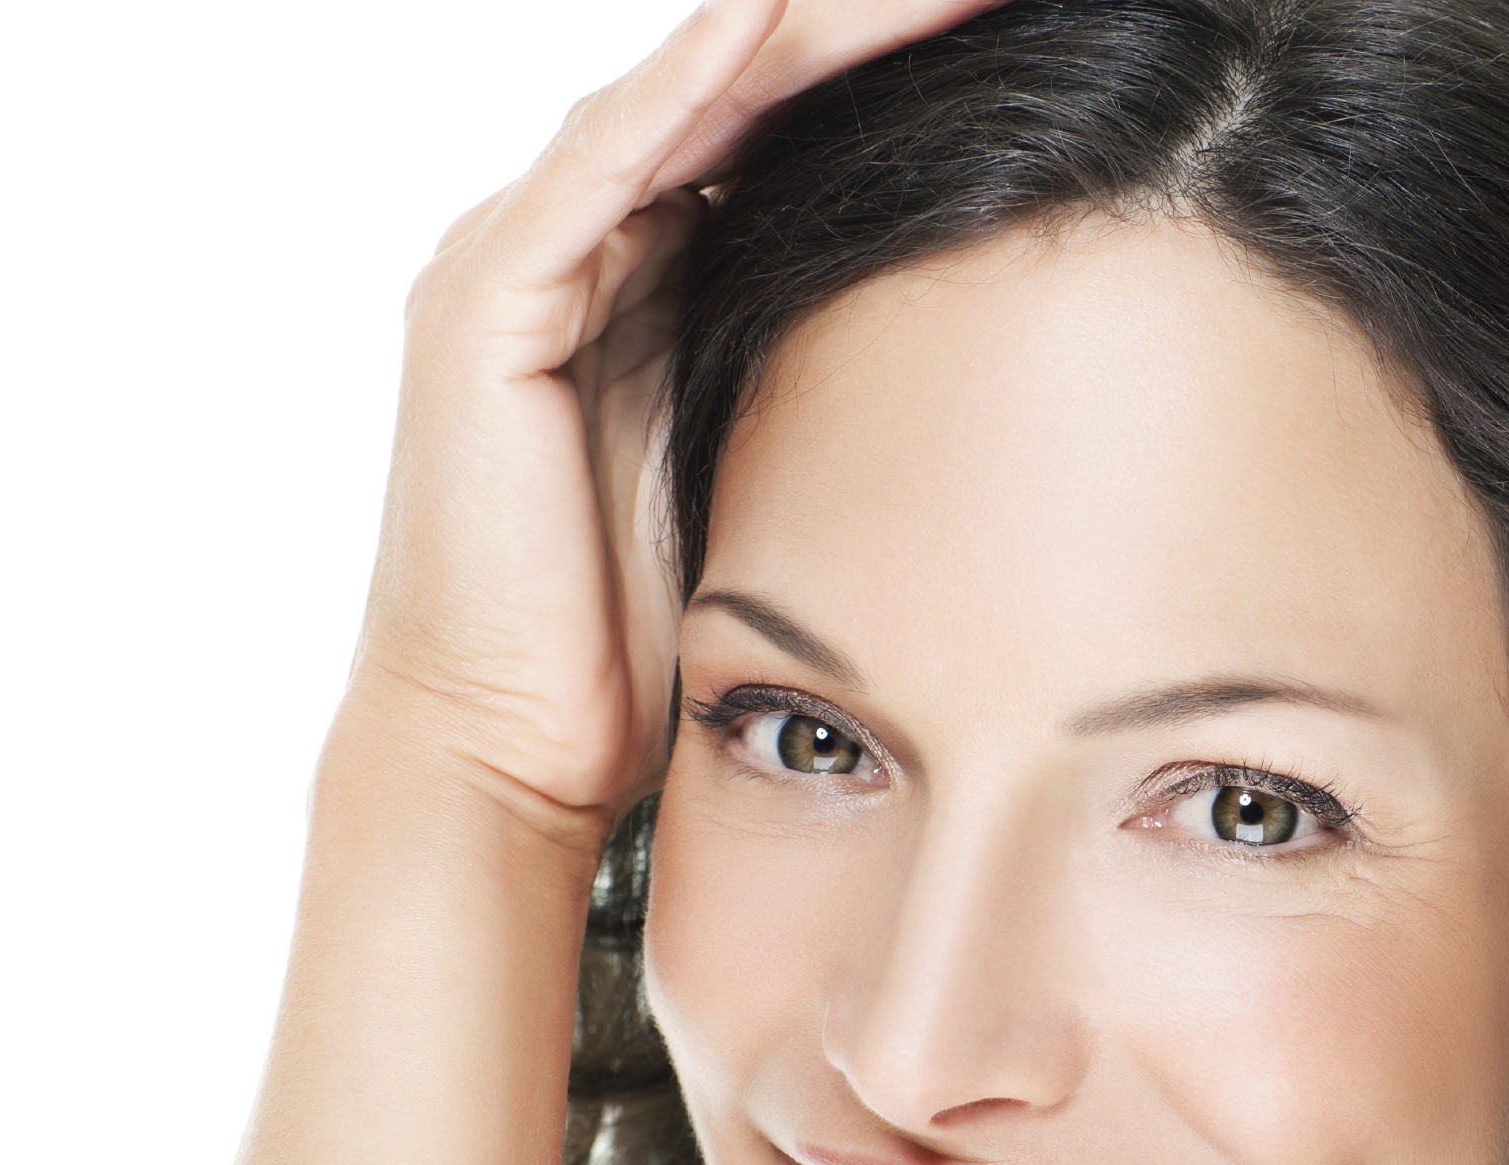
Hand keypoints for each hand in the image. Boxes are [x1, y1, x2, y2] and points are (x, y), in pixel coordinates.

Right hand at [348, 0, 1010, 831]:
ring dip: (798, 19)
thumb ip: (819, 375)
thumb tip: (966, 344)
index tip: (1023, 25)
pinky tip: (763, 17)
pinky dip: (677, 87)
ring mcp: (518, 261)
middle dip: (863, 18)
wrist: (516, 747)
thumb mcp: (764, 471)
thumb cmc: (638, 638)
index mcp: (645, 272)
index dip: (889, 62)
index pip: (778, 123)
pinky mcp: (484, 307)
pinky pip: (594, 168)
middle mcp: (576, 241)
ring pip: (674, 94)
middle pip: (737, 82)